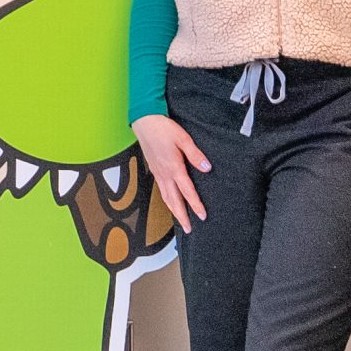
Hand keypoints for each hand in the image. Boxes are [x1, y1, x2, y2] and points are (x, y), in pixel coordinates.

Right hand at [132, 113, 209, 233]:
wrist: (144, 121)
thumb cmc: (163, 128)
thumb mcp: (183, 139)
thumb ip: (195, 155)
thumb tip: (206, 168)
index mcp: (173, 167)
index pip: (187, 191)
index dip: (195, 205)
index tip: (202, 216)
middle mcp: (164, 174)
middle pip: (174, 201)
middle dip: (182, 216)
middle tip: (189, 229)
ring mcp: (158, 173)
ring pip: (166, 198)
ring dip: (174, 211)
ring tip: (181, 221)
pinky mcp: (154, 170)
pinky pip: (161, 190)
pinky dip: (167, 201)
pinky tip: (171, 202)